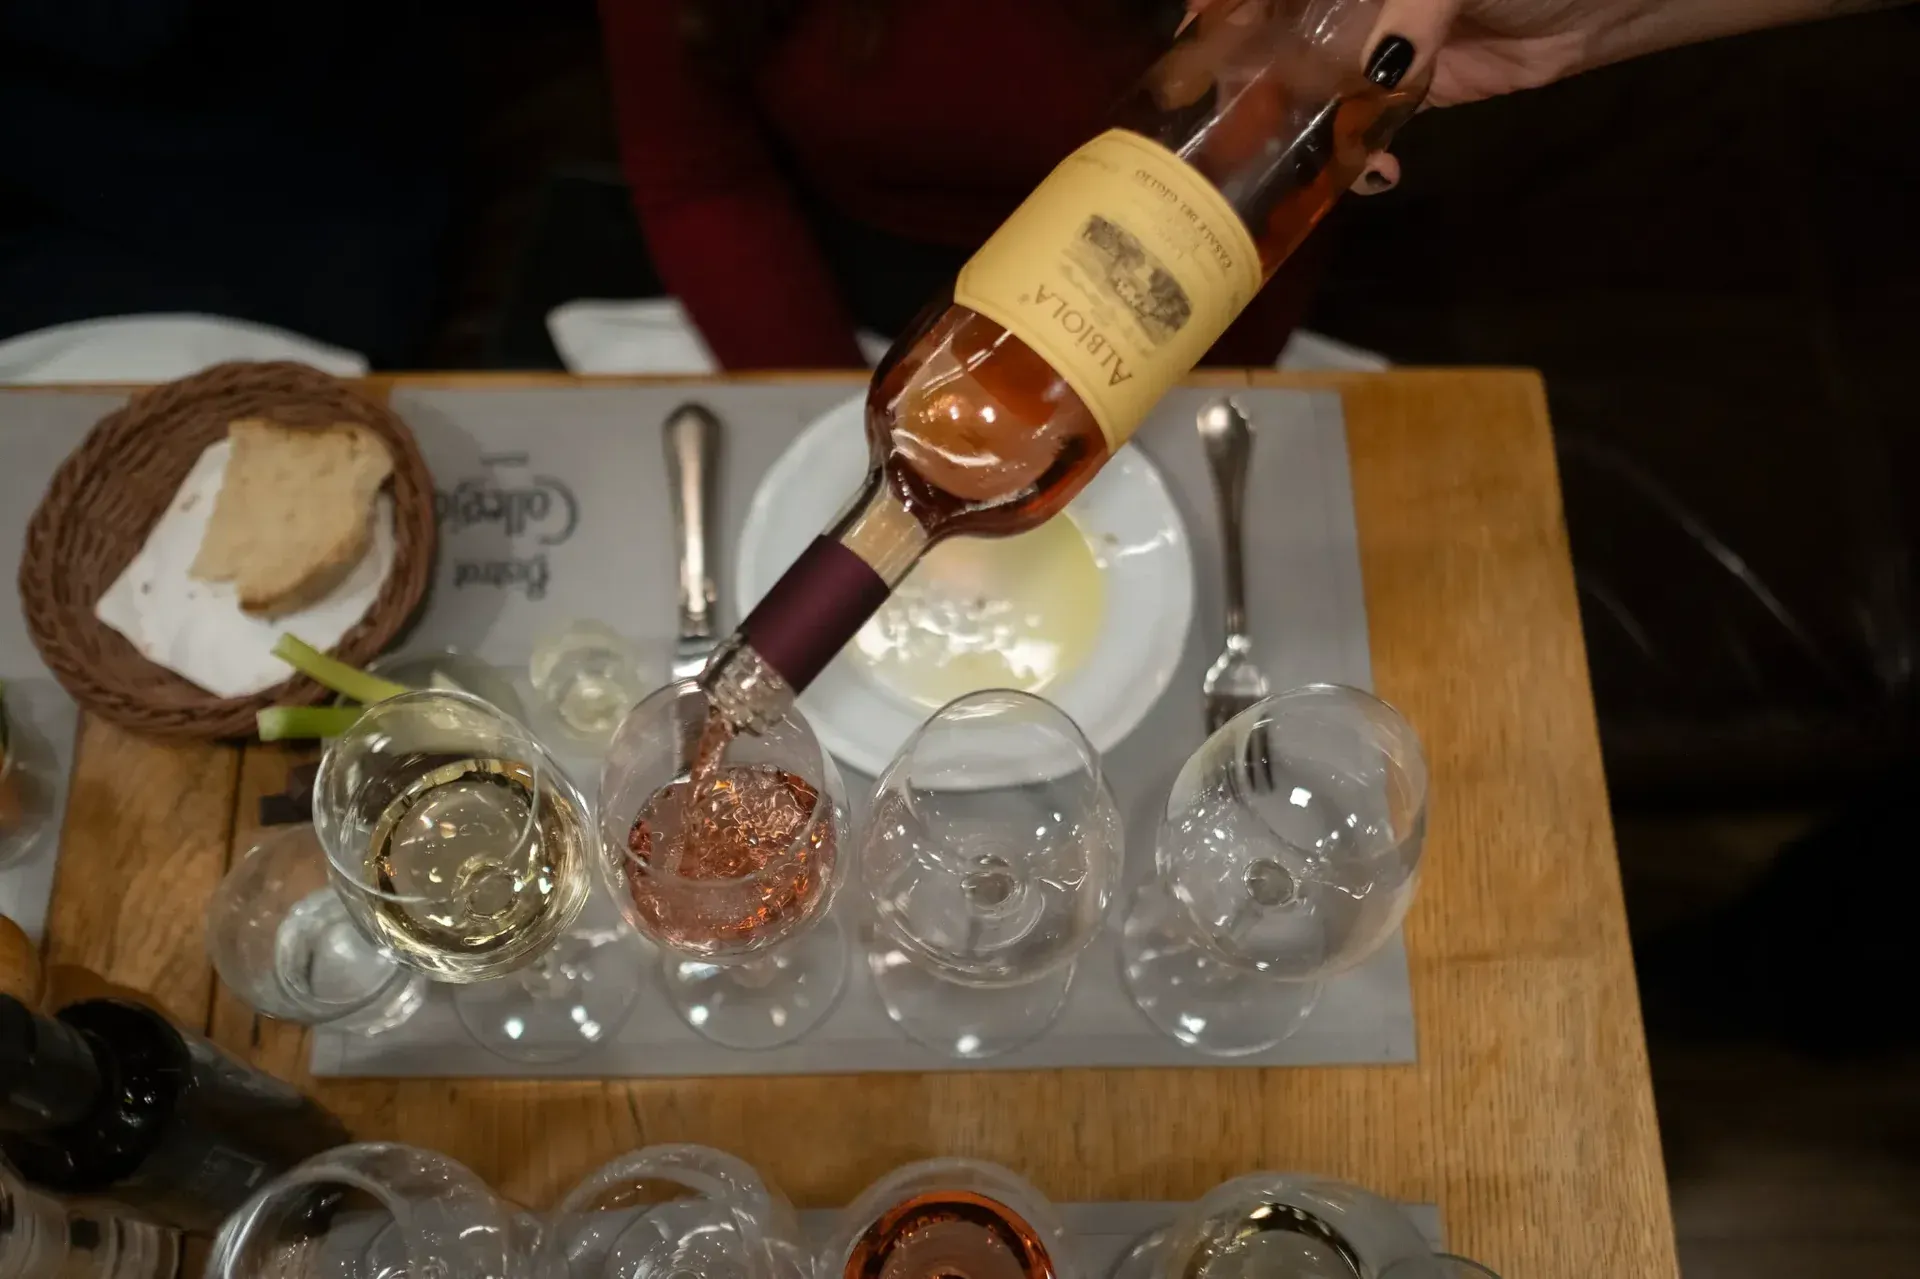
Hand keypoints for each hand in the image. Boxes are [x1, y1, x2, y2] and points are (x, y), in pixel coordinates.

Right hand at [1186, 0, 1897, 190]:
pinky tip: (1374, 172)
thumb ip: (1408, 16)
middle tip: (1234, 127)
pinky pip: (1362, 124)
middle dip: (1249, 81)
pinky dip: (1360, 155)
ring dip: (1298, 129)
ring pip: (1309, 84)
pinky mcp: (1409, 85)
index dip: (1220, 11)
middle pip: (1272, 33)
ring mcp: (1376, 37)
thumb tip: (1372, 70)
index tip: (1194, 43)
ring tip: (1292, 163)